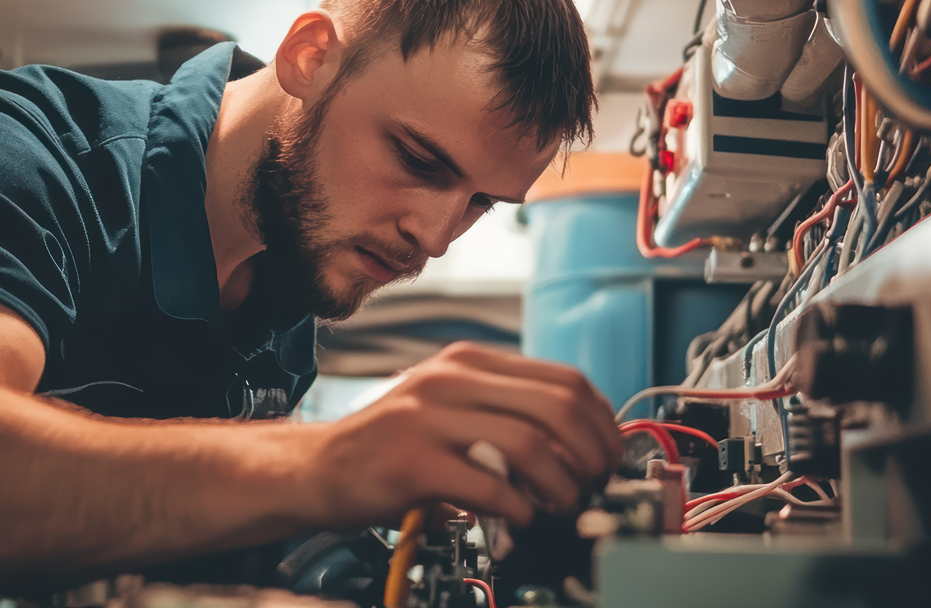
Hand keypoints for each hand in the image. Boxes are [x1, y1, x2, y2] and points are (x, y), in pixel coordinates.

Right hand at [302, 342, 621, 528]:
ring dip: (561, 485)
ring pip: (529, 443)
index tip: (609, 453)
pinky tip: (520, 517)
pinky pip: (487, 484)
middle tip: (595, 482)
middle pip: (557, 404)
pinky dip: (519, 508)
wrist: (320, 466)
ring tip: (562, 505)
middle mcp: (451, 379)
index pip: (563, 378)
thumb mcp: (451, 408)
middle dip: (592, 451)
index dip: (601, 420)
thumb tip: (578, 444)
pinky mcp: (412, 460)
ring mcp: (429, 416)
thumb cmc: (392, 443)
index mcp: (469, 362)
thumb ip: (505, 413)